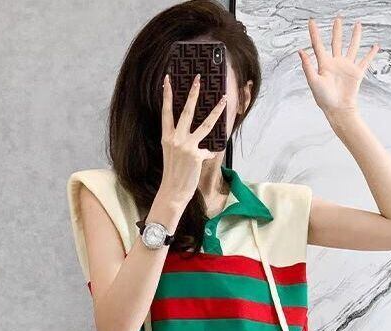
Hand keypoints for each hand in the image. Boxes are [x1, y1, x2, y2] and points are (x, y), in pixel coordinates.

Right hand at [158, 72, 227, 206]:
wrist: (173, 191)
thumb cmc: (173, 173)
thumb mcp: (172, 154)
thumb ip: (182, 142)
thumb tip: (197, 138)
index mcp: (167, 137)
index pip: (166, 111)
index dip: (167, 95)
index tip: (168, 79)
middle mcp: (175, 138)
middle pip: (187, 111)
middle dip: (193, 94)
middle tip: (198, 79)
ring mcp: (186, 146)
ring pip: (205, 124)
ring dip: (216, 111)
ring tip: (224, 99)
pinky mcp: (196, 155)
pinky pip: (208, 150)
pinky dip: (209, 153)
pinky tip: (208, 156)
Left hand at [297, 16, 379, 117]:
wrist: (338, 109)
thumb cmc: (324, 99)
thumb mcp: (313, 81)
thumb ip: (307, 66)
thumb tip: (300, 51)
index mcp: (324, 64)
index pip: (318, 45)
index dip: (314, 33)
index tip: (311, 22)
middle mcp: (335, 63)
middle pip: (337, 42)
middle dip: (337, 30)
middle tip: (338, 19)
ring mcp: (347, 67)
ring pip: (352, 47)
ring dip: (355, 36)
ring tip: (358, 25)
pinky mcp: (357, 73)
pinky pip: (365, 61)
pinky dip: (371, 54)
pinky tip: (375, 46)